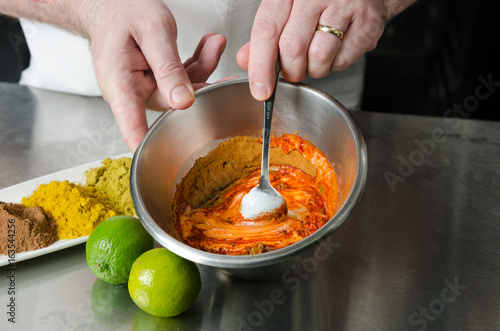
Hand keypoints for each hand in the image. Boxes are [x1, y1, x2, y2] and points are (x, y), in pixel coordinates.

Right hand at [82, 0, 225, 150]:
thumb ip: (169, 67)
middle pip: (172, 105)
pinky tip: (208, 46)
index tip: (161, 165)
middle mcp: (131, 90)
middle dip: (201, 88)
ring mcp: (144, 86)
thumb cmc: (122, 10)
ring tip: (215, 43)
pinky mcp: (155, 79)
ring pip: (181, 90)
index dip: (148, 148)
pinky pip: (180, 78)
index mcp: (121, 84)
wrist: (111, 1)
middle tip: (226, 75)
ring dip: (202, 69)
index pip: (133, 125)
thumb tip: (184, 103)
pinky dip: (196, 63)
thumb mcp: (152, 31)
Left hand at [237, 0, 413, 100]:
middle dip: (289, 71)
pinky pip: (342, 62)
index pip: (267, 30)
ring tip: (315, 56)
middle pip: (292, 48)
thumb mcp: (286, 8)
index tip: (260, 89)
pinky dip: (334, 66)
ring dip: (313, 70)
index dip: (261, 65)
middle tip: (292, 70)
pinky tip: (334, 50)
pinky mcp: (367, 24)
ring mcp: (345, 7)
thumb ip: (266, 34)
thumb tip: (246, 61)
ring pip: (319, 58)